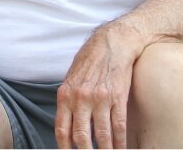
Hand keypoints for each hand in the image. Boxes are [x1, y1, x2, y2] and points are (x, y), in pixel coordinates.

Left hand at [54, 23, 142, 148]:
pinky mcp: (118, 97)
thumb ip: (68, 101)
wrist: (111, 43)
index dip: (65, 148)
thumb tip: (68, 126)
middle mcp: (81, 98)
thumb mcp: (71, 79)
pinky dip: (120, 142)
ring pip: (102, 135)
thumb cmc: (89, 61)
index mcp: (66, 94)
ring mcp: (100, 99)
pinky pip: (118, 126)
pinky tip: (120, 149)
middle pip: (81, 137)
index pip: (62, 129)